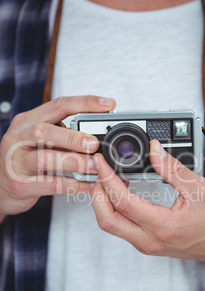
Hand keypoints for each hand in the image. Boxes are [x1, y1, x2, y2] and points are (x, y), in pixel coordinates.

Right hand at [0, 95, 115, 221]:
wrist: (1, 187)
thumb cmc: (25, 160)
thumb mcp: (38, 140)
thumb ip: (62, 133)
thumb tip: (99, 133)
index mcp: (27, 121)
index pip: (58, 105)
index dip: (85, 103)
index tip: (108, 105)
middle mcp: (18, 138)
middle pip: (44, 131)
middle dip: (72, 137)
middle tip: (94, 143)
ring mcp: (16, 162)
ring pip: (44, 158)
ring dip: (73, 162)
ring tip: (94, 166)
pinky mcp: (21, 184)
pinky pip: (50, 184)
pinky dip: (72, 184)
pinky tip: (87, 184)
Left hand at [90, 139, 204, 264]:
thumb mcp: (197, 187)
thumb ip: (171, 167)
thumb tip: (153, 149)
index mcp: (163, 226)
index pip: (123, 202)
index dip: (107, 179)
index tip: (101, 163)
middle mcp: (149, 240)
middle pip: (107, 220)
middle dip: (97, 193)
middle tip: (99, 171)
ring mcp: (145, 244)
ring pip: (111, 225)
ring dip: (102, 202)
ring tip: (108, 179)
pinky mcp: (144, 243)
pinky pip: (120, 227)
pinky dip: (113, 209)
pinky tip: (118, 192)